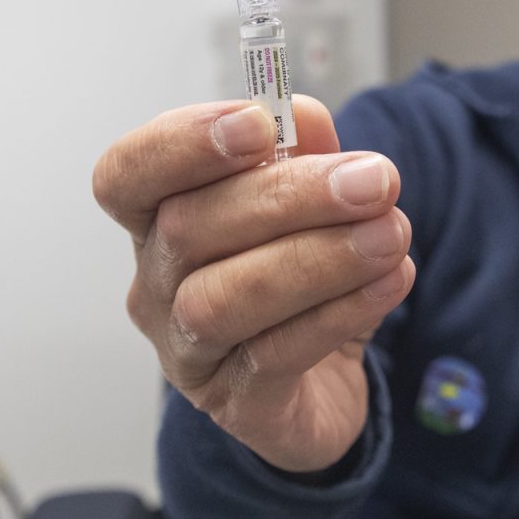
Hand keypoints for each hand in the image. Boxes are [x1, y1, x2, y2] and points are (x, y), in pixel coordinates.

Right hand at [92, 96, 414, 471]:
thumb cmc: (298, 273)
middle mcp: (156, 284)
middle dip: (287, 195)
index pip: (127, 174)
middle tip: (374, 180)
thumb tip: (301, 115)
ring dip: (316, 258)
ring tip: (391, 234)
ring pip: (223, 299)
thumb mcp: (306, 202)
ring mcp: (186, 351)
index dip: (182, 143)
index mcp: (157, 219)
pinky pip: (275, 355)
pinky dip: (339, 311)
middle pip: (187, 228)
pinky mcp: (236, 403)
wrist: (322, 380)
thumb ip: (300, 153)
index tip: (259, 122)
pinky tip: (391, 281)